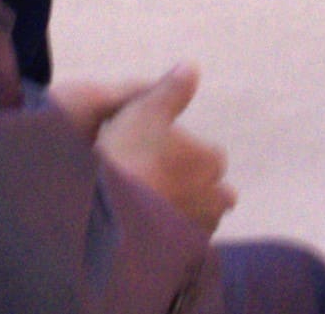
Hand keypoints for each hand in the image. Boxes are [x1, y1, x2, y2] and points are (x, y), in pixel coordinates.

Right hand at [79, 63, 231, 233]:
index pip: (211, 155)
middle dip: (197, 188)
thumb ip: (172, 88)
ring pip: (200, 218)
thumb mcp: (146, 109)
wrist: (110, 216)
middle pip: (214, 192)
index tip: (164, 153)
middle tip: (161, 182)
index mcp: (211, 161)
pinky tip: (150, 229)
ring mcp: (199, 231)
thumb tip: (192, 66)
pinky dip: (174, 238)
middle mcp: (214, 199)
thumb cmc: (128, 156)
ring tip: (153, 206)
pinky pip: (185, 245)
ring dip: (186, 213)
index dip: (188, 153)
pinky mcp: (183, 257)